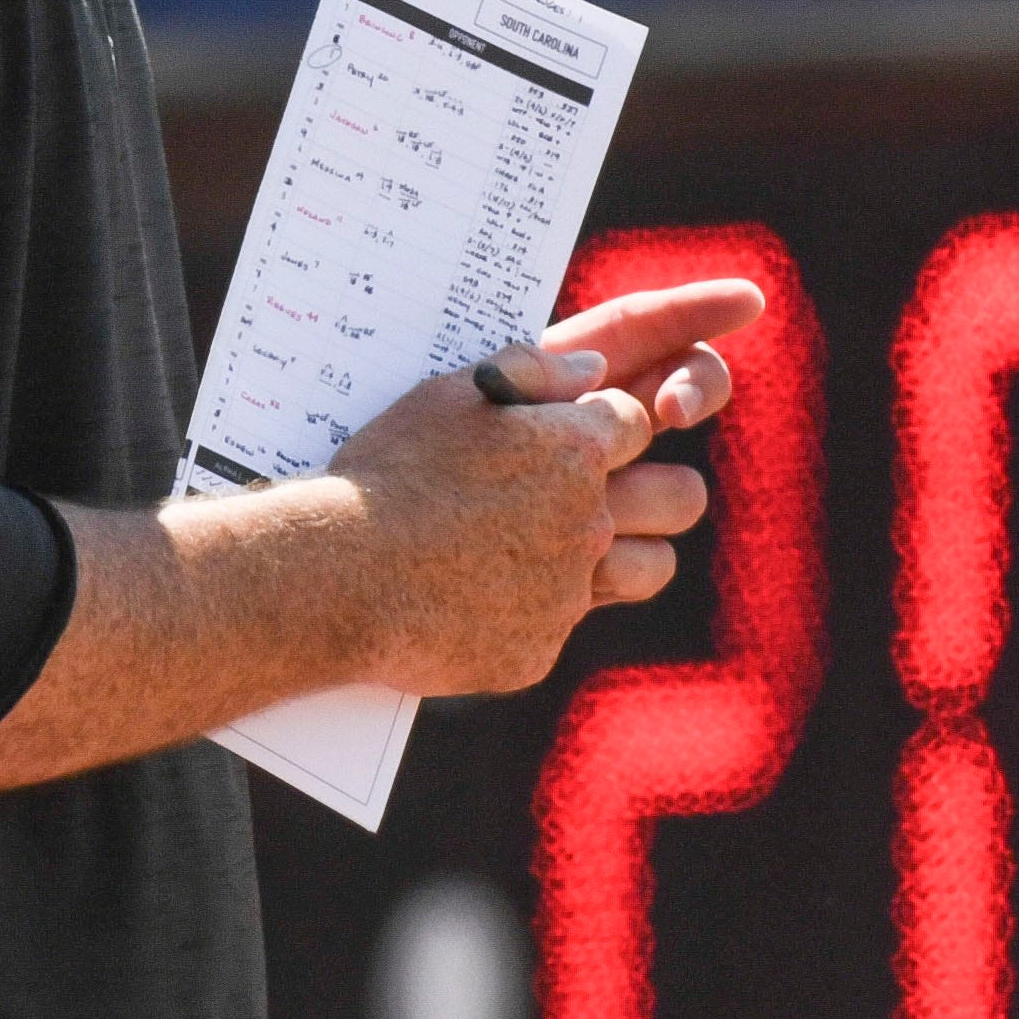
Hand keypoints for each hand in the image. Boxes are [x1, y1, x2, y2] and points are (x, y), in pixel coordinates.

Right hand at [332, 276, 754, 698]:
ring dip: (624, 552)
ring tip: (561, 545)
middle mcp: (590, 518)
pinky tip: (471, 594)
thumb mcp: (445, 396)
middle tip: (599, 487)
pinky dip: (527, 607)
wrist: (337, 574)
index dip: (605, 422)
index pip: (634, 419)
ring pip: (653, 566)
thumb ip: (529, 371)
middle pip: (680, 495)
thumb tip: (593, 372)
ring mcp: (571, 590)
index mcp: (573, 447)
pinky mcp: (541, 647)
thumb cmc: (387, 472)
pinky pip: (562, 622)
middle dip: (652, 484)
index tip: (573, 429)